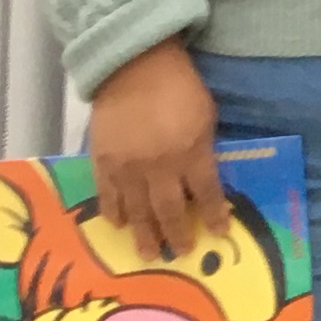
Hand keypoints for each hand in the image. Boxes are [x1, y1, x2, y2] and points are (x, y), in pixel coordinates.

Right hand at [87, 40, 225, 255]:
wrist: (134, 66)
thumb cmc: (179, 87)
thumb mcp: (206, 116)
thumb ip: (204, 150)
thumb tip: (202, 180)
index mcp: (191, 152)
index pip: (206, 193)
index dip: (213, 216)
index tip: (218, 233)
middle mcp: (160, 166)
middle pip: (170, 210)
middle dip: (178, 234)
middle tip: (182, 252)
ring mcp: (128, 166)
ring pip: (137, 212)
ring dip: (144, 235)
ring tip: (150, 254)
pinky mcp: (102, 161)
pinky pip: (107, 196)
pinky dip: (113, 213)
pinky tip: (119, 225)